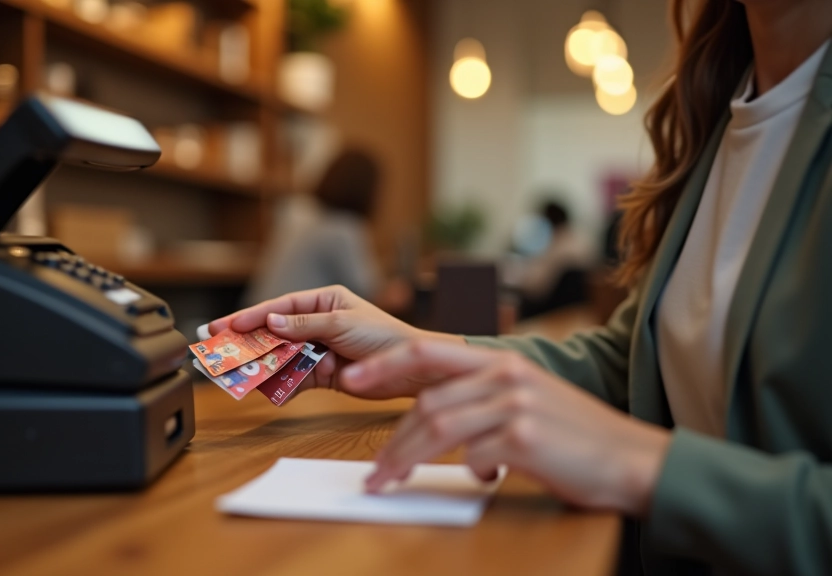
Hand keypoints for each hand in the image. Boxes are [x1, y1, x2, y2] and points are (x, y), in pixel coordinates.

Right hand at [208, 285, 462, 398]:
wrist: (414, 370)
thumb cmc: (386, 337)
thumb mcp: (343, 324)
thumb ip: (305, 324)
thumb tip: (271, 321)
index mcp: (324, 300)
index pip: (280, 306)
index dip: (251, 316)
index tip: (226, 325)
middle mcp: (318, 323)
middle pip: (275, 333)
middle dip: (250, 343)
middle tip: (219, 351)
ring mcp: (319, 349)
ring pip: (283, 357)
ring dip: (264, 366)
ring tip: (239, 375)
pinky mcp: (324, 374)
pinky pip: (296, 379)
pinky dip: (284, 386)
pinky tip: (271, 392)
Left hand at [344, 339, 670, 515]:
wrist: (633, 459)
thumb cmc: (577, 437)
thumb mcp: (529, 400)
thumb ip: (483, 400)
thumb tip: (435, 424)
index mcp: (503, 361)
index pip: (428, 352)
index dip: (386, 365)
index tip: (351, 379)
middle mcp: (506, 374)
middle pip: (427, 402)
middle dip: (393, 439)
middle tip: (374, 469)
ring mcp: (516, 403)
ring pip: (439, 428)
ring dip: (407, 459)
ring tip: (391, 481)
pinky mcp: (526, 437)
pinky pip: (475, 456)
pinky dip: (468, 472)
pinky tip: (481, 480)